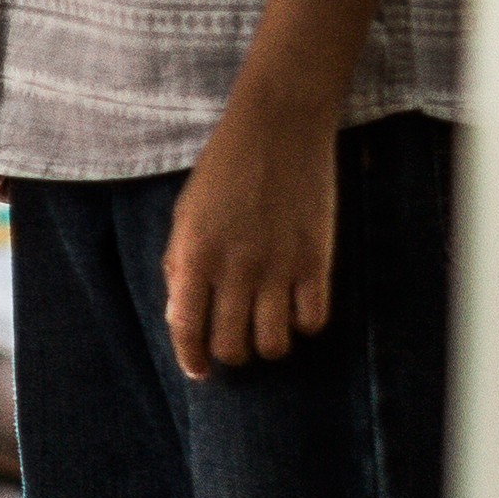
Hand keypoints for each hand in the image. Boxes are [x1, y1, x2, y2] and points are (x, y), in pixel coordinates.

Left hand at [162, 99, 337, 377]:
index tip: (199, 371)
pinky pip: (313, 320)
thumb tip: (182, 315)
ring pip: (274, 344)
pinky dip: (305, 323)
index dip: (192, 358)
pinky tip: (298, 306)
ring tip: (267, 327)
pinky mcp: (317, 260)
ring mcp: (278, 266)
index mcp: (194, 255)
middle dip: (231, 354)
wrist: (278, 126)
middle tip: (236, 340)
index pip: (187, 329)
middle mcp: (234, 268)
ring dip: (268, 345)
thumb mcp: (187, 213)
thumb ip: (181, 264)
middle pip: (232, 347)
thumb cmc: (225, 169)